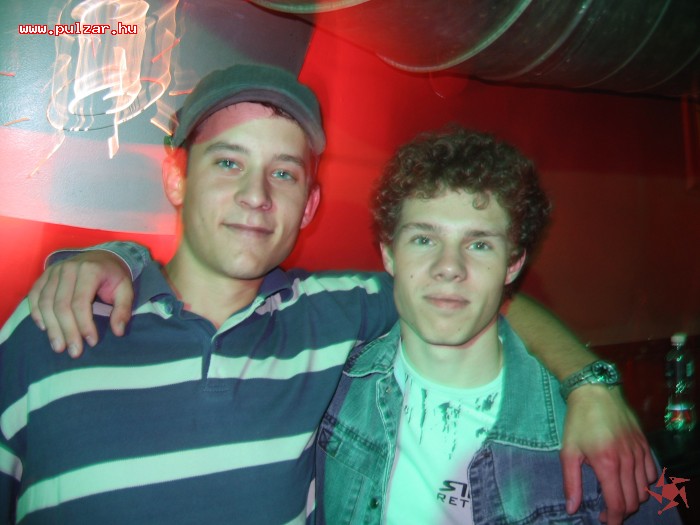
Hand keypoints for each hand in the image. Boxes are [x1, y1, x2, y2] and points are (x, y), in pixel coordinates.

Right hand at [28, 250, 133, 357]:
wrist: (102, 257)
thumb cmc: (114, 276)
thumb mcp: (126, 289)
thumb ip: (123, 309)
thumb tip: (118, 332)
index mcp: (89, 271)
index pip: (81, 303)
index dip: (84, 325)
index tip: (91, 342)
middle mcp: (68, 268)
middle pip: (61, 306)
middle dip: (67, 331)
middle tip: (74, 352)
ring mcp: (53, 271)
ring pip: (45, 303)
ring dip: (51, 328)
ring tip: (59, 347)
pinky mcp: (45, 275)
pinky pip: (35, 296)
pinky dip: (37, 313)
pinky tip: (45, 329)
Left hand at [561, 385, 656, 523]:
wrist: (595, 391)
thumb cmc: (578, 421)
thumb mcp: (568, 451)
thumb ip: (571, 482)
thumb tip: (572, 508)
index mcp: (607, 464)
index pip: (618, 504)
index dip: (613, 519)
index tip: (605, 520)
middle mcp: (628, 461)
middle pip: (634, 501)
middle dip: (622, 511)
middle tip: (607, 509)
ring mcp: (639, 452)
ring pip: (645, 490)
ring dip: (633, 498)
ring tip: (617, 494)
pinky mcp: (645, 445)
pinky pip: (652, 473)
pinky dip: (644, 483)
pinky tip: (629, 478)